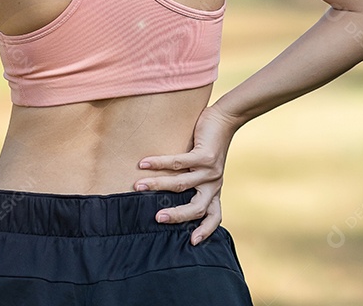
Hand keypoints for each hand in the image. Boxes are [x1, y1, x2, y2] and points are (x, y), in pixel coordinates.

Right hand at [134, 105, 240, 245]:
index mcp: (214, 190)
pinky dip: (159, 163)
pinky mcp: (205, 155)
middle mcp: (213, 183)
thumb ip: (190, 181)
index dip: (206, 230)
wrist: (224, 119)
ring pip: (181, 184)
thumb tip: (160, 192)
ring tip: (138, 186)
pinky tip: (144, 163)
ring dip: (157, 185)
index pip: (214, 216)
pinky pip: (178, 162)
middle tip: (157, 218)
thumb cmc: (208, 145)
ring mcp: (210, 170)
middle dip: (177, 216)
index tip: (193, 242)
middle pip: (198, 208)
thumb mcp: (203, 169)